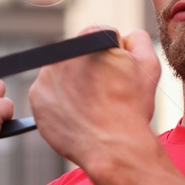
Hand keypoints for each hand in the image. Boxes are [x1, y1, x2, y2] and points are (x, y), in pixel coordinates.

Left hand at [29, 27, 160, 177]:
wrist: (113, 147)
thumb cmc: (132, 108)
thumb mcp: (148, 65)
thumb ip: (137, 39)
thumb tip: (123, 37)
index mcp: (89, 39)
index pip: (99, 37)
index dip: (112, 56)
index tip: (115, 75)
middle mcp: (63, 54)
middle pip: (77, 55)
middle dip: (89, 69)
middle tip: (103, 93)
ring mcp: (46, 76)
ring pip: (62, 75)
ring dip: (73, 85)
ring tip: (91, 106)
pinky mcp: (36, 98)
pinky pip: (49, 95)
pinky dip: (60, 103)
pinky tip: (77, 114)